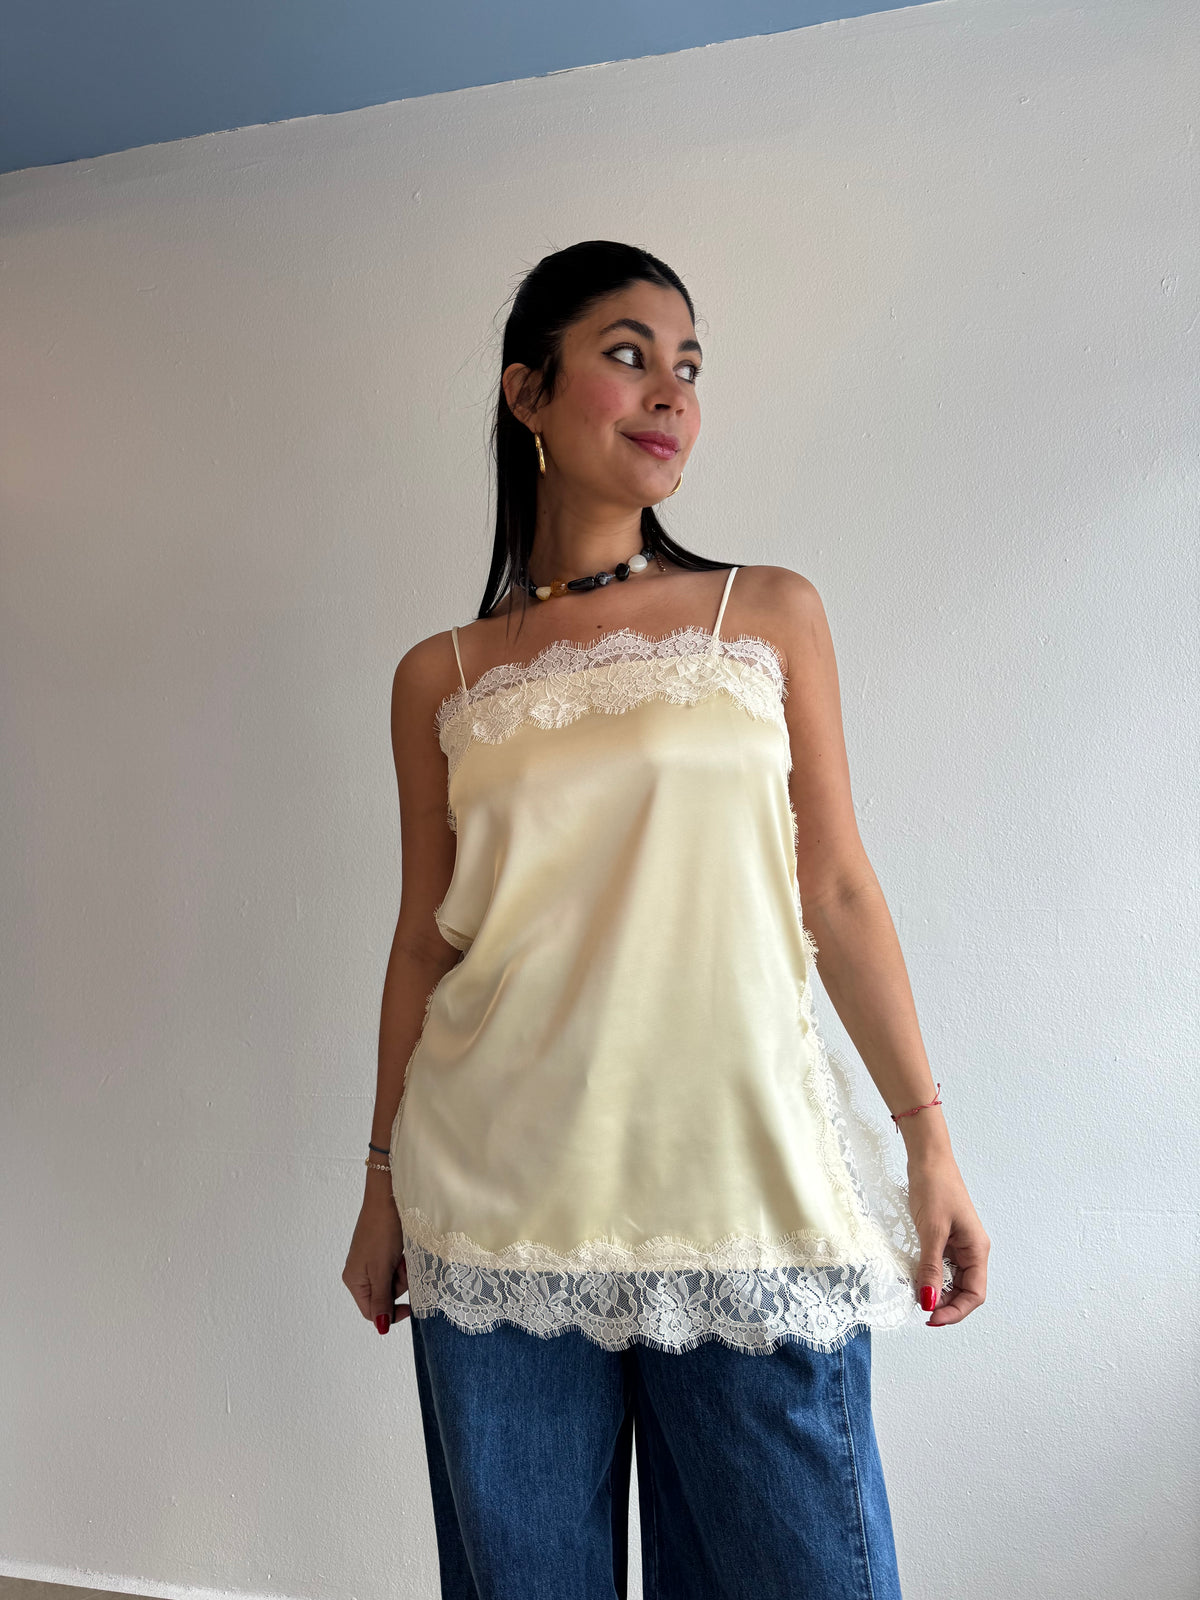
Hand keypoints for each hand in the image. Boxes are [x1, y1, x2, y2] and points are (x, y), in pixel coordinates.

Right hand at [342, 1192, 409, 1332]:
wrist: (388, 1196)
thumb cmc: (382, 1231)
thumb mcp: (381, 1270)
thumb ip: (381, 1300)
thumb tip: (381, 1328)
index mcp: (354, 1281)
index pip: (371, 1312)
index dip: (391, 1313)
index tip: (411, 1306)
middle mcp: (360, 1273)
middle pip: (384, 1296)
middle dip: (399, 1285)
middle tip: (403, 1267)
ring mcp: (371, 1261)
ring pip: (393, 1282)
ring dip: (403, 1272)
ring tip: (404, 1256)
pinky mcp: (382, 1251)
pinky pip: (395, 1267)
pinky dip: (403, 1262)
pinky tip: (404, 1251)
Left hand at [905, 1146, 988, 1327]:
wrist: (928, 1157)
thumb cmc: (934, 1187)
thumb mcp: (931, 1231)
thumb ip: (930, 1268)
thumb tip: (928, 1302)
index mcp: (977, 1249)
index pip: (975, 1294)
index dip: (955, 1311)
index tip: (930, 1318)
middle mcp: (972, 1250)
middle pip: (965, 1291)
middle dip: (946, 1305)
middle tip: (919, 1311)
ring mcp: (959, 1244)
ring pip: (952, 1280)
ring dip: (937, 1291)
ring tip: (916, 1296)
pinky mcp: (945, 1237)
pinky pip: (942, 1265)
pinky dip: (930, 1275)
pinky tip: (915, 1277)